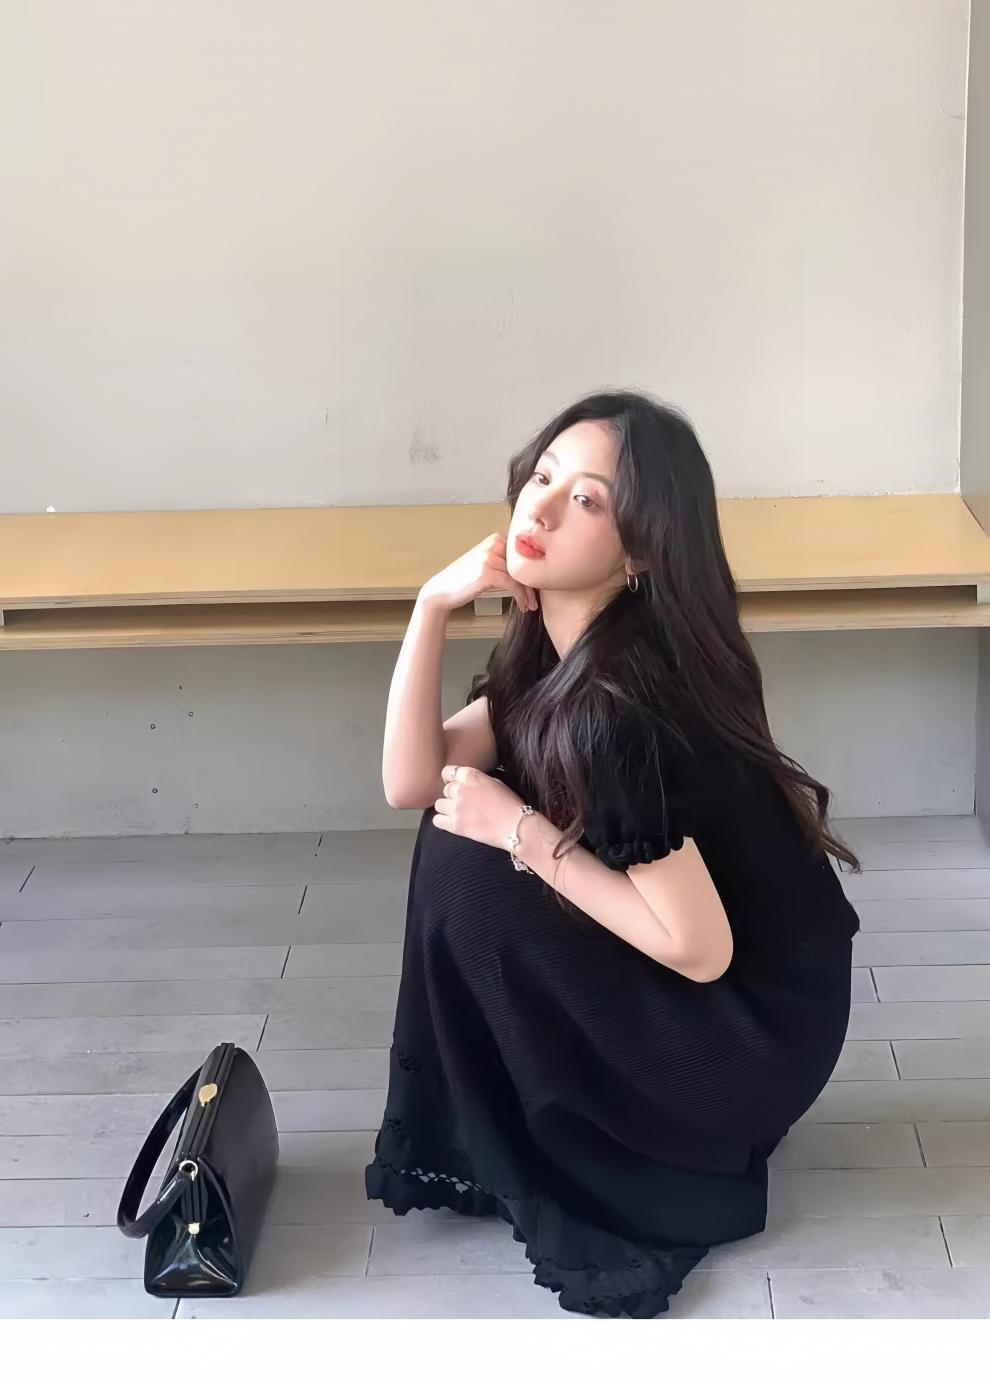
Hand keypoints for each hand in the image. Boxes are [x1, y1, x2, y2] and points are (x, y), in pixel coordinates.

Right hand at [419, 532, 537, 614]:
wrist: (442, 590)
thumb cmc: (465, 579)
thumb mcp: (486, 562)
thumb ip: (505, 560)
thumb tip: (531, 569)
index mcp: (496, 539)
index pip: (524, 555)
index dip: (533, 572)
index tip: (537, 587)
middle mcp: (493, 544)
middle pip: (523, 565)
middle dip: (532, 585)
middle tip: (535, 600)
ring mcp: (489, 558)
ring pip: (520, 577)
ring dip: (528, 595)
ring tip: (530, 606)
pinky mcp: (487, 573)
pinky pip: (512, 585)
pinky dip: (520, 597)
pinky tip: (522, 606)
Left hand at [431, 764, 525, 851]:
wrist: (516, 826)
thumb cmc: (510, 804)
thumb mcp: (495, 782)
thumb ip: (476, 780)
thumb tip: (466, 783)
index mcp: (471, 776)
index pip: (448, 772)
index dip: (450, 779)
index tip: (454, 784)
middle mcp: (461, 789)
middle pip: (445, 790)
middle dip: (453, 795)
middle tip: (465, 803)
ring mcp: (457, 808)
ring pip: (439, 804)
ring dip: (447, 808)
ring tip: (459, 813)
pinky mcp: (455, 825)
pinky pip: (437, 820)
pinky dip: (443, 821)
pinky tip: (453, 822)